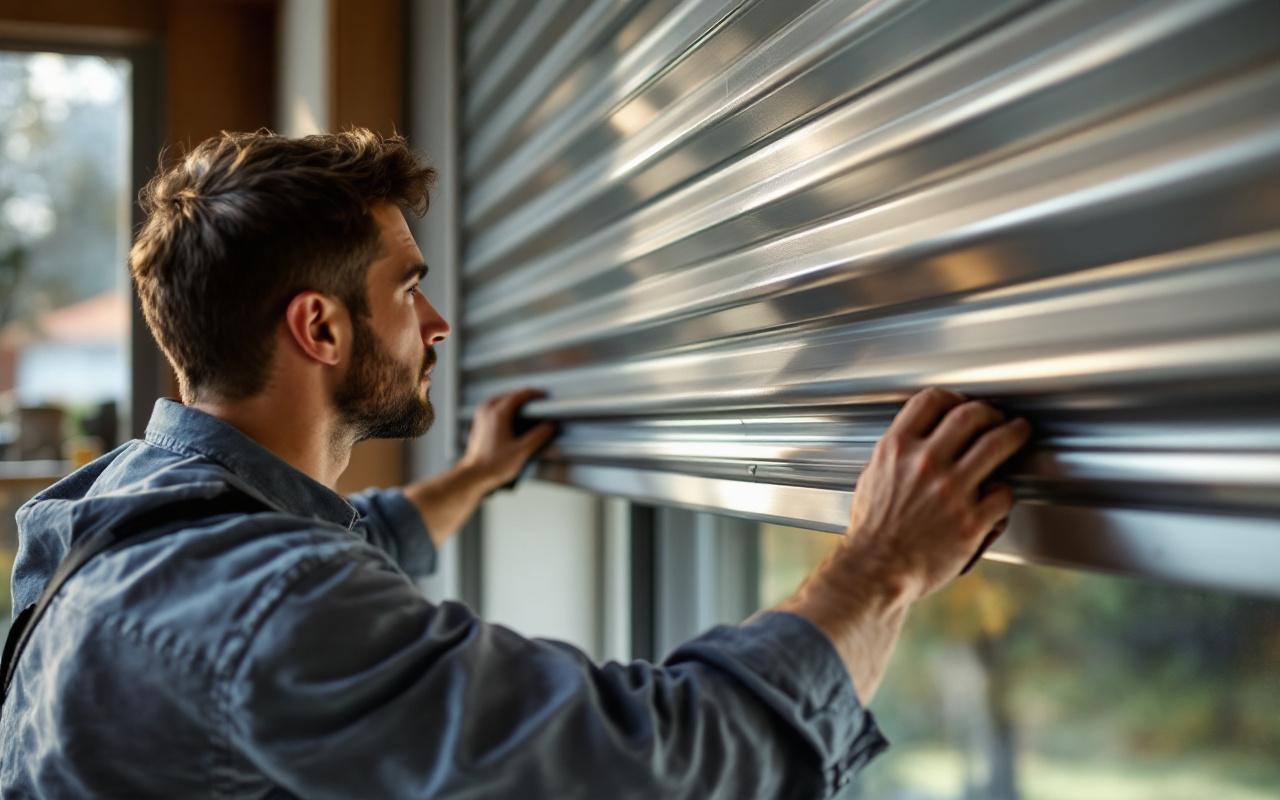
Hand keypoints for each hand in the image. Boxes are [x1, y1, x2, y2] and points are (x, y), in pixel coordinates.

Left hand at [459, 388, 557, 493]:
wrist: (474, 475)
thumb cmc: (494, 465)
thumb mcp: (522, 451)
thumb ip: (539, 436)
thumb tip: (550, 425)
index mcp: (498, 413)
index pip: (520, 394)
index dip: (535, 394)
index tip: (544, 396)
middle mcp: (487, 411)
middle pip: (510, 395)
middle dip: (525, 397)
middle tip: (538, 402)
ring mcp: (480, 416)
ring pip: (500, 399)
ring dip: (514, 401)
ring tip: (526, 408)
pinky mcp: (478, 423)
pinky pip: (493, 407)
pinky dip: (504, 408)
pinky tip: (511, 418)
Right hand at [844, 387, 1029, 600]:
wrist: (875, 571)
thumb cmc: (872, 531)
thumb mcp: (872, 478)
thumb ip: (897, 455)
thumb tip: (916, 441)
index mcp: (897, 449)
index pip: (932, 400)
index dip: (953, 397)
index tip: (962, 403)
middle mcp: (925, 464)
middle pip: (971, 415)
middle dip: (990, 412)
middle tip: (997, 417)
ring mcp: (951, 491)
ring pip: (997, 445)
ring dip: (1014, 435)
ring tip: (1018, 433)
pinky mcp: (972, 520)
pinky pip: (1003, 493)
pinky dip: (1004, 492)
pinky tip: (999, 495)